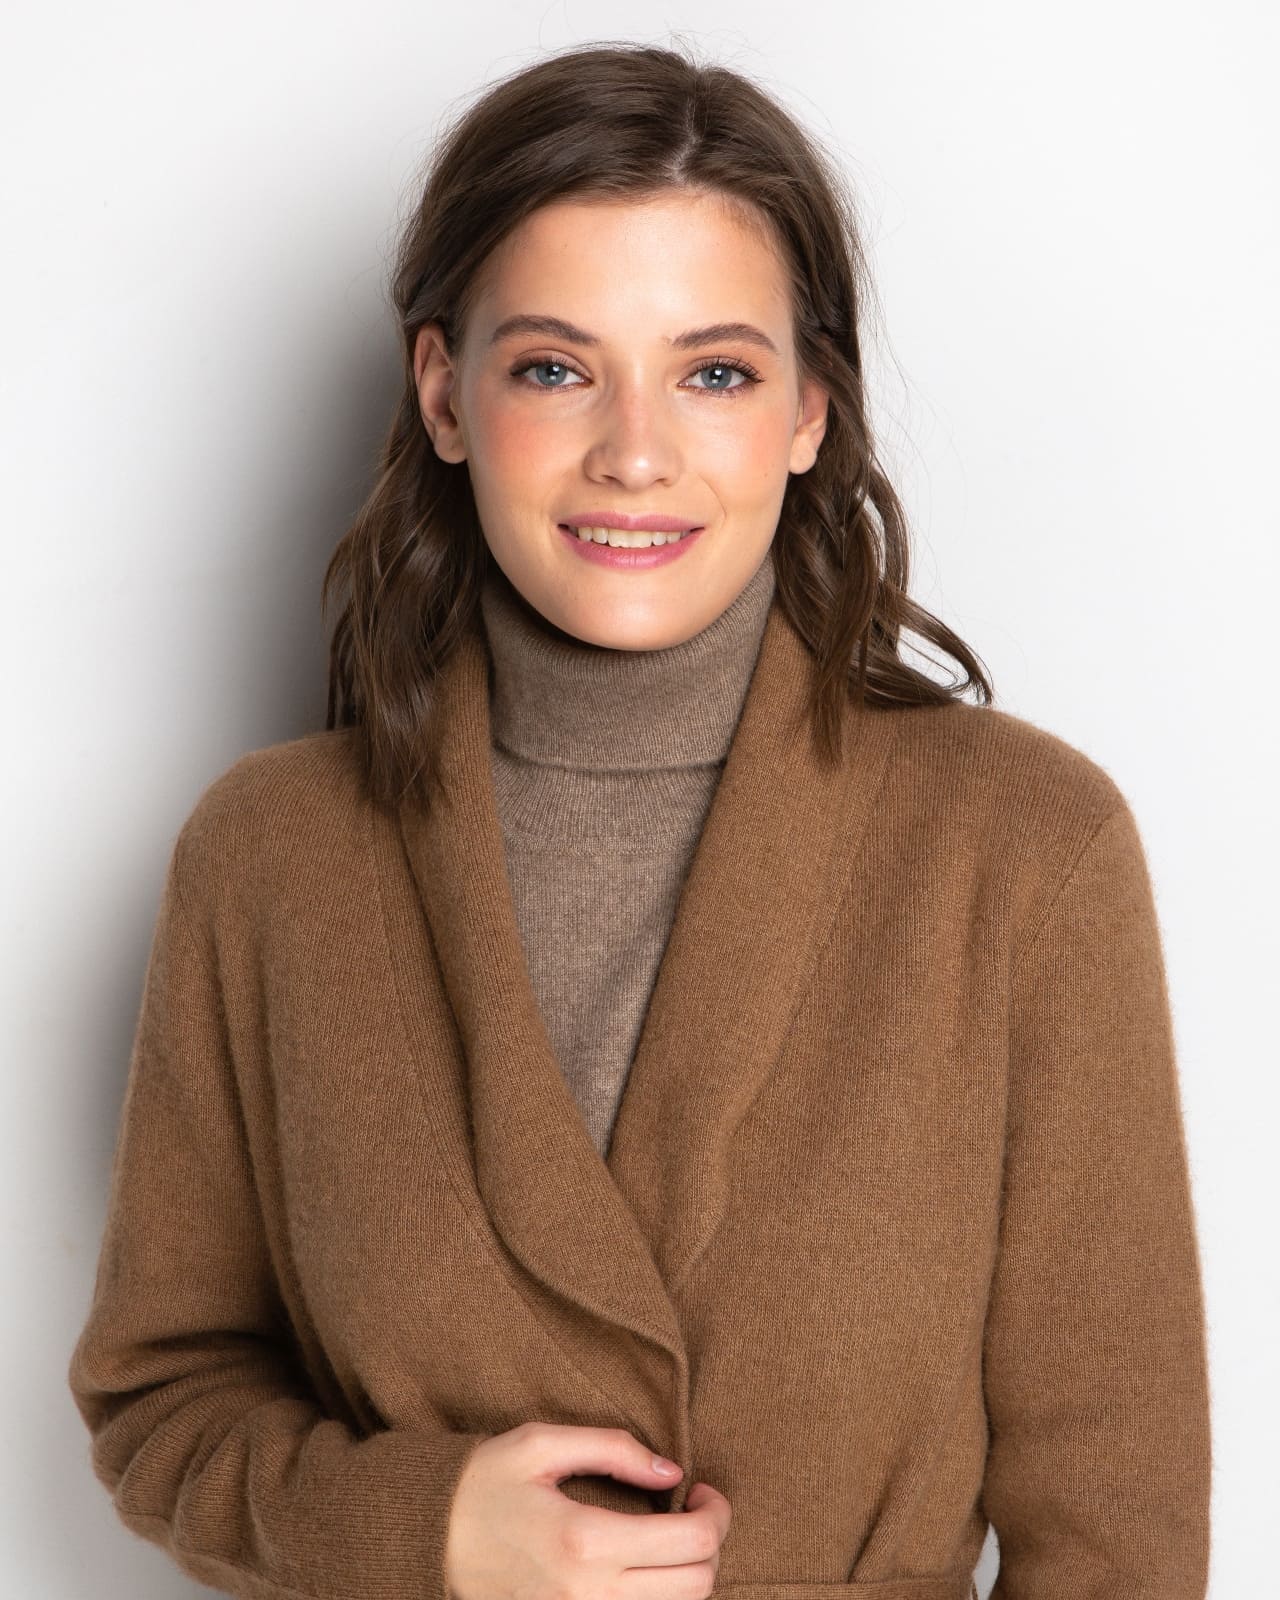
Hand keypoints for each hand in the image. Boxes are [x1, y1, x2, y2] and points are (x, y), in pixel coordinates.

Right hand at [444, 1420, 731, 1599]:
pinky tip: (646, 1571)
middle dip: (710, 1545)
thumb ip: (613, 1449)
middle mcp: (588, 1595)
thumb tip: (672, 1470)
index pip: (692, 1543)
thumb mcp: (542, 1443)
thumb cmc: (483, 1483)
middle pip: (696, 1586)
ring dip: (689, 1577)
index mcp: (584, 1539)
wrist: (426, 1539)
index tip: (702, 1490)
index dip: (717, 1514)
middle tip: (694, 1512)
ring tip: (670, 1540)